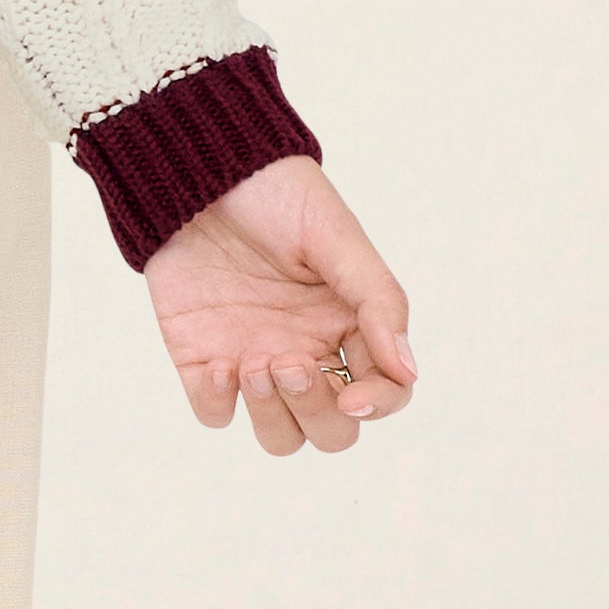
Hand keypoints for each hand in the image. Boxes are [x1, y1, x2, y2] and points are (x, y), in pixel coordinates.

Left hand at [145, 160, 414, 456]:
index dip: (377, 404)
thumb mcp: (337, 238)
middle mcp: (308, 352)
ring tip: (255, 363)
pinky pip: (215, 413)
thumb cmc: (277, 197)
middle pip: (331, 430)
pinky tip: (217, 363)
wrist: (201, 174)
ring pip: (279, 434)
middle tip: (290, 362)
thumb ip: (377, 302)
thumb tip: (407, 370)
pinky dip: (218, 403)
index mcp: (350, 326)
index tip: (354, 395)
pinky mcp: (203, 361)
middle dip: (315, 411)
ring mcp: (256, 362)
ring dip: (271, 415)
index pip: (383, 390)